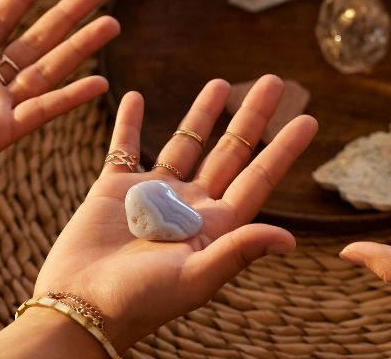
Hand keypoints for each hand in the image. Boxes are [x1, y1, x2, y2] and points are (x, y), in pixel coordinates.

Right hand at [33, 77, 316, 350]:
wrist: (81, 308)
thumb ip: (238, 250)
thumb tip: (290, 239)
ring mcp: (152, 195)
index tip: (309, 119)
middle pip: (228, 151)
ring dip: (202, 113)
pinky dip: (130, 121)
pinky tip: (136, 96)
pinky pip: (125, 147)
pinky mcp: (114, 189)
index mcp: (214, 226)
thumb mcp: (196, 278)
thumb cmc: (141, 302)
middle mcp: (188, 206)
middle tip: (274, 81)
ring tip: (221, 83)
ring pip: (184, 143)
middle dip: (251, 117)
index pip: (258, 178)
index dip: (283, 150)